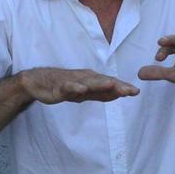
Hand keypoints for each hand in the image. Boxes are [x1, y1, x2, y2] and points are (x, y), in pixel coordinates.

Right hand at [19, 67, 139, 104]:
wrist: (38, 81)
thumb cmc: (64, 85)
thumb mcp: (85, 93)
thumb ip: (100, 94)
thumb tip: (118, 95)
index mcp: (92, 79)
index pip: (110, 83)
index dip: (123, 87)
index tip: (136, 92)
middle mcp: (84, 78)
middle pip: (103, 82)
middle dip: (117, 86)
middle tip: (131, 90)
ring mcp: (72, 81)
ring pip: (88, 82)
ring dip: (100, 83)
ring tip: (112, 84)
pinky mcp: (59, 86)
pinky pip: (68, 86)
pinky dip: (75, 86)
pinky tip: (82, 89)